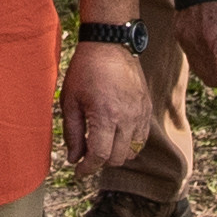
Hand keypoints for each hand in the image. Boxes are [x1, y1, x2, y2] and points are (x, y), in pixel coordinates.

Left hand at [63, 42, 149, 172]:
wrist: (110, 44)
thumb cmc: (85, 70)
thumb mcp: (70, 100)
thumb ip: (72, 132)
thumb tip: (74, 158)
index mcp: (105, 115)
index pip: (100, 156)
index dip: (87, 168)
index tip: (79, 171)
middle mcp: (127, 117)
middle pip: (117, 158)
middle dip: (100, 162)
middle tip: (87, 155)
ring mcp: (140, 113)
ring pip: (132, 151)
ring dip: (116, 154)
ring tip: (102, 143)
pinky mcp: (146, 107)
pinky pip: (142, 137)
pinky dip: (129, 143)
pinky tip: (115, 134)